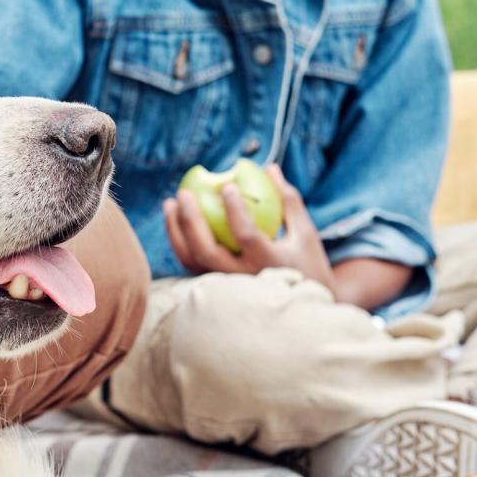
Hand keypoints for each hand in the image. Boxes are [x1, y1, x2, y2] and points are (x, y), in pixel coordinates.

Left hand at [164, 164, 334, 290]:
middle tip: (183, 193)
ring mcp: (226, 287)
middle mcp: (243, 279)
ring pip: (192, 260)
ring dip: (176, 231)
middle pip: (207, 251)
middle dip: (191, 220)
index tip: (227, 185)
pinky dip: (179, 242)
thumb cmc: (306, 263)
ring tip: (169, 203)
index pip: (247, 236)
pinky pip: (190, 264)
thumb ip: (287, 201)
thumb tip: (268, 167)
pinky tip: (175, 220)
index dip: (235, 210)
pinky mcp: (214, 290)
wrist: (301, 309)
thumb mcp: (305, 233)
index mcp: (269, 264)